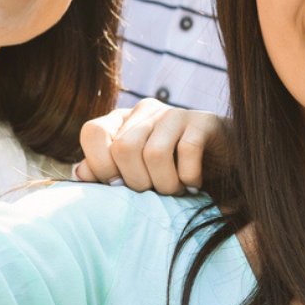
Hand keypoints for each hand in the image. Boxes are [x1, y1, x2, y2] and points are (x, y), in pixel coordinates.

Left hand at [73, 99, 227, 194]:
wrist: (224, 160)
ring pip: (153, 153)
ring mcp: (176, 113)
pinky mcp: (204, 121)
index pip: (93, 131)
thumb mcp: (136, 172)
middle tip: (155, 194)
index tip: (119, 187)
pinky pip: (187, 150)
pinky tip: (194, 184)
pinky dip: (188, 177)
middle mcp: (146, 110)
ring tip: (176, 191)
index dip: (100, 165)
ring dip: (165, 184)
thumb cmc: (173, 170)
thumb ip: (106, 171)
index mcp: (123, 120)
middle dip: (138, 182)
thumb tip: (79, 172)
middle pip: (124, 148)